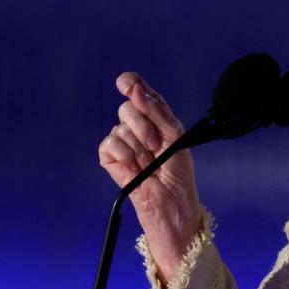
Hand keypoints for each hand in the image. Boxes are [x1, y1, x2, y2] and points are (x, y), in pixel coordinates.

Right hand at [98, 72, 202, 281]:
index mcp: (156, 118)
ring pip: (120, 128)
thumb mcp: (174, 136)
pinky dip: (124, 155)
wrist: (172, 205)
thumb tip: (135, 89)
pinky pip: (109, 144)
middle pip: (128, 108)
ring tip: (149, 164)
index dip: (131, 83)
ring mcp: (123, 143)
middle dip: (144, 126)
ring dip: (139, 147)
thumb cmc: (178, 173)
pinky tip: (134, 168)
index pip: (139, 92)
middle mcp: (137, 127)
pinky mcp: (110, 159)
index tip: (126, 83)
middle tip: (156, 146)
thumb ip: (157, 110)